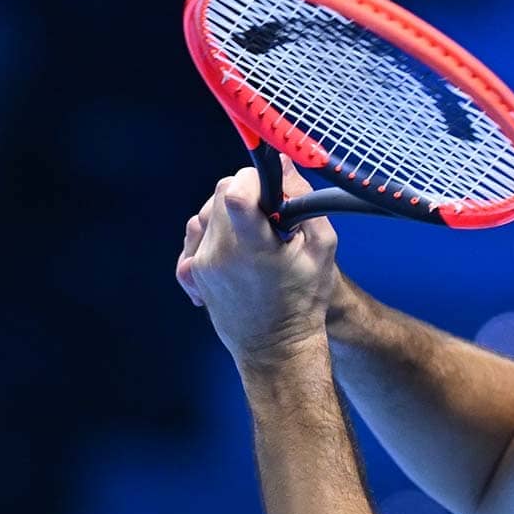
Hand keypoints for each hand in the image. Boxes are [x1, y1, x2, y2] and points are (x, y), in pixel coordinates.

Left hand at [176, 155, 338, 366]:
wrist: (276, 347)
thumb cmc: (303, 302)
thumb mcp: (322, 250)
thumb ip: (305, 204)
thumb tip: (286, 166)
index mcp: (251, 246)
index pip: (235, 190)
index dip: (254, 180)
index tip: (269, 190)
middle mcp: (219, 253)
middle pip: (219, 193)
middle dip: (245, 194)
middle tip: (268, 218)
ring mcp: (201, 263)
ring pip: (205, 212)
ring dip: (227, 213)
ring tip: (253, 237)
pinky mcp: (192, 273)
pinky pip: (194, 236)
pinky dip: (211, 233)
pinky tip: (232, 249)